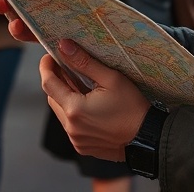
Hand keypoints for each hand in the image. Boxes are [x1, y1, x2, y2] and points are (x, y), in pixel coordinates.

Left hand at [40, 39, 149, 161]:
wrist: (148, 138)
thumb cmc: (132, 107)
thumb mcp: (110, 78)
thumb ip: (84, 62)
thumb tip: (64, 46)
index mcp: (75, 109)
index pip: (48, 84)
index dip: (46, 67)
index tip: (49, 56)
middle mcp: (71, 127)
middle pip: (53, 98)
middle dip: (57, 81)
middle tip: (68, 67)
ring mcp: (76, 139)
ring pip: (61, 112)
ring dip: (66, 97)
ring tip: (82, 85)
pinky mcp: (82, 146)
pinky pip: (71, 125)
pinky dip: (74, 112)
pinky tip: (89, 104)